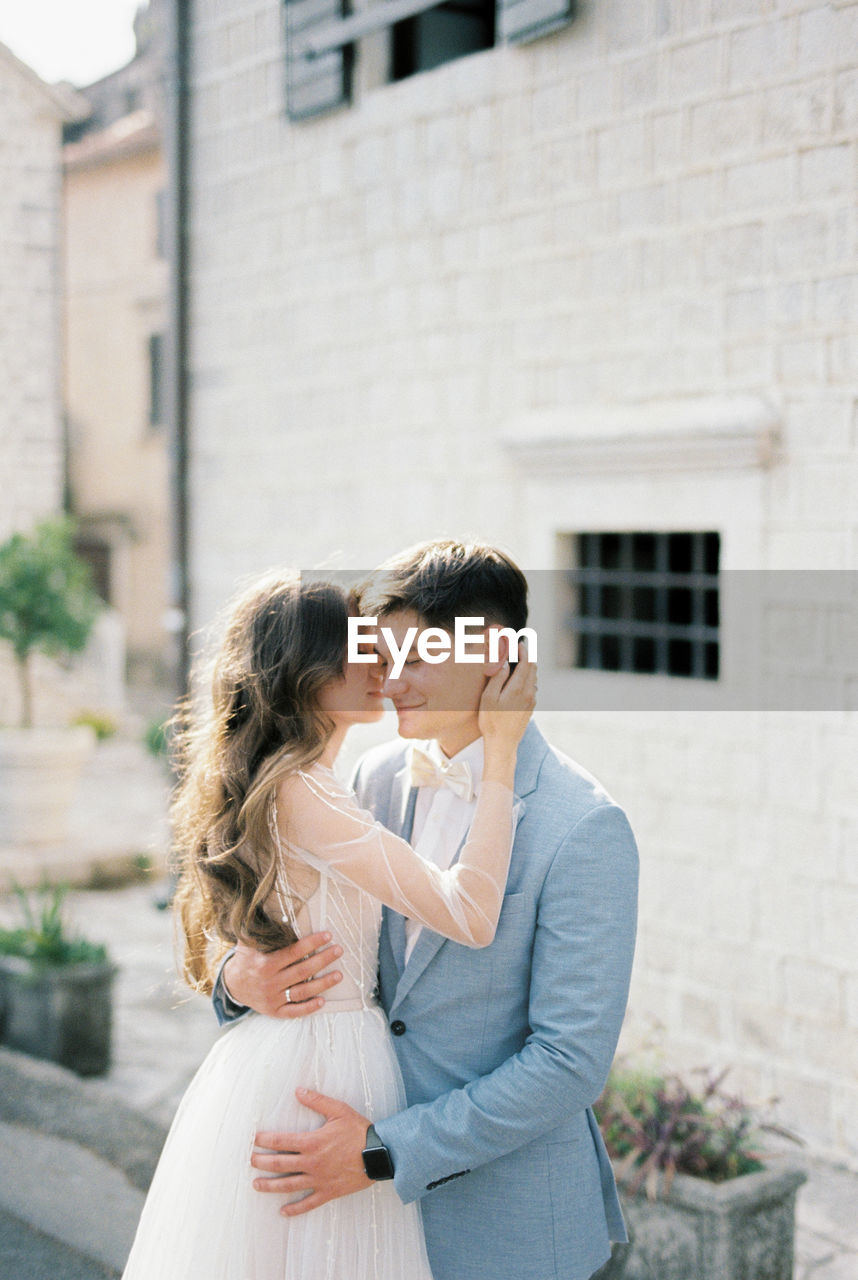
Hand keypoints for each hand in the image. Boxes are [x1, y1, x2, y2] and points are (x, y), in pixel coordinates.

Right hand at [223, 934, 342, 1017]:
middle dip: (323, 960)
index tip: (327, 936)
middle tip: (338, 950)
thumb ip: (261, 928)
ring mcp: (272, 998)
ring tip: (339, 974)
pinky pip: (294, 1011)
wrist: (232, 985)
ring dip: (322, 984)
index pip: (293, 952)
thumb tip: (277, 909)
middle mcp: (270, 982)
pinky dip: (308, 1007)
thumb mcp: (248, 941)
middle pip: (302, 971)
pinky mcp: (274, 1011)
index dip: (312, 943)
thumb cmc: (246, 959)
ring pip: (302, 992)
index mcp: (265, 963)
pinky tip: (323, 1001)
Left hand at [251, 1089, 372, 1213]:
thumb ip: (317, 1101)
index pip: (281, 1141)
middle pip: (280, 1164)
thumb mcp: (338, 1110)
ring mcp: (318, 1180)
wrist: (379, 1154)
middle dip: (261, 1162)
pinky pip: (308, 1203)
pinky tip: (283, 1211)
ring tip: (256, 1185)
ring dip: (270, 1186)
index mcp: (312, 1142)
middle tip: (249, 1161)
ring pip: (288, 1185)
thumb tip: (298, 1090)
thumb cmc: (359, 1131)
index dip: (264, 1140)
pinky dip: (295, 1208)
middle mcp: (311, 1163)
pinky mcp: (328, 1192)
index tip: (252, 1139)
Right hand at [478, 646, 536, 751]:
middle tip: (517, 649)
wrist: (503, 744)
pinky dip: (527, 679)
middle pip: (533, 668)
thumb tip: (505, 663)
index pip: (526, 663)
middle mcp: (528, 693)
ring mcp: (531, 701)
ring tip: (516, 662)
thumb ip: (497, 678)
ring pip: (533, 678)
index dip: (523, 650)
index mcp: (518, 689)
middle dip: (526, 656)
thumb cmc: (491, 722)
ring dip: (527, 668)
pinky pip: (531, 688)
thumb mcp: (488, 698)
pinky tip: (517, 680)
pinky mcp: (530, 708)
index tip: (517, 644)